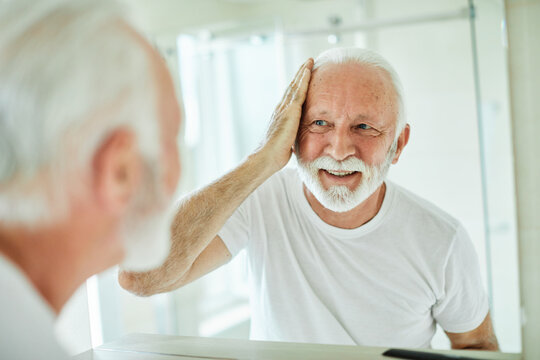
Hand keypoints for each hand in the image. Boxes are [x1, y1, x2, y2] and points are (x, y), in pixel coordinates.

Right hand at [257, 58, 312, 172]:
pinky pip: (299, 90)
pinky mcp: (290, 110)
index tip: (302, 78)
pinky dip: (304, 78)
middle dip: (299, 75)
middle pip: (292, 87)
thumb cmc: (274, 156)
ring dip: (302, 72)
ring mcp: (284, 108)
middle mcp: (281, 109)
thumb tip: (294, 144)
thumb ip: (290, 138)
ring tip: (309, 61)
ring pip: (295, 85)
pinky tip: (308, 69)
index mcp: (281, 116)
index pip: (290, 98)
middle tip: (307, 63)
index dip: (296, 86)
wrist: (266, 157)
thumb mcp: (286, 144)